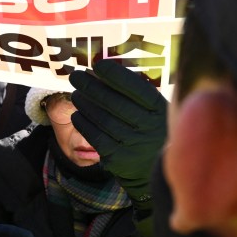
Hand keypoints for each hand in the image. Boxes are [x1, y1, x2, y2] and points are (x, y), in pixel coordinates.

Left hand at [69, 60, 167, 206]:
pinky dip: (83, 124)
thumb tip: (103, 69)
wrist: (154, 171)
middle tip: (76, 76)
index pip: (137, 89)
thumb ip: (135, 93)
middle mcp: (149, 128)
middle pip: (115, 103)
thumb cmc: (150, 131)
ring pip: (103, 119)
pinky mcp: (118, 159)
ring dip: (85, 104)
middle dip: (91, 87)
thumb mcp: (155, 112)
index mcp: (161, 111)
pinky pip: (96, 137)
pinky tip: (77, 114)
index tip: (98, 65)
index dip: (116, 75)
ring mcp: (134, 145)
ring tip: (75, 94)